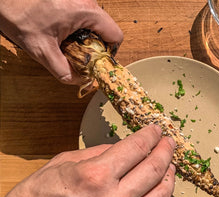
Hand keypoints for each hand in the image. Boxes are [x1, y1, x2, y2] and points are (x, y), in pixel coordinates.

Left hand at [0, 0, 122, 83]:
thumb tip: (79, 81)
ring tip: (62, 38)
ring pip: (94, 22)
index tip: (95, 60)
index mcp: (85, 11)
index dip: (108, 52)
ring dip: (83, 35)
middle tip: (75, 51)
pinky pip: (82, 14)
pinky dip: (75, 25)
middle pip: (105, 29)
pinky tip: (57, 28)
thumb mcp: (41, 50)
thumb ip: (64, 71)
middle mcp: (86, 0)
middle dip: (93, 44)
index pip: (115, 35)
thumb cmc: (18, 14)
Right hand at [0, 125, 175, 196]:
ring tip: (170, 166)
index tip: (156, 130)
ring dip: (170, 177)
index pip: (136, 149)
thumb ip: (96, 154)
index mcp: (95, 176)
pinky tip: (164, 193)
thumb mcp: (59, 165)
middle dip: (166, 151)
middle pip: (154, 169)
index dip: (150, 136)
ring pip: (161, 196)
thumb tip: (122, 149)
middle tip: (169, 143)